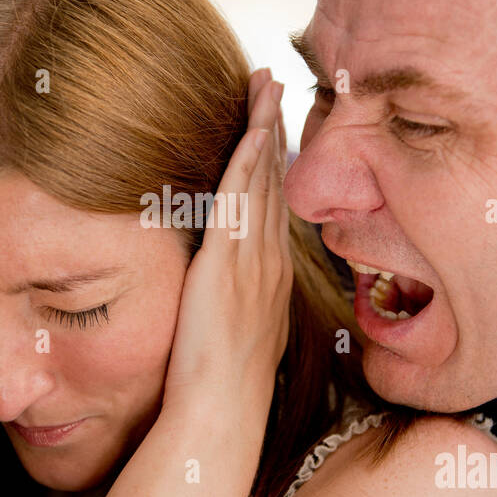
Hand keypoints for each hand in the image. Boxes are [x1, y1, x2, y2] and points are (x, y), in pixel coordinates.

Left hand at [162, 69, 290, 430]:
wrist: (222, 413)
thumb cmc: (224, 387)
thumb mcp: (236, 334)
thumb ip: (235, 302)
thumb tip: (224, 288)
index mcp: (270, 277)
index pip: (273, 206)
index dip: (273, 161)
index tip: (272, 124)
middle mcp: (269, 262)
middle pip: (273, 182)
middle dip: (273, 130)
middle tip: (274, 83)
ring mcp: (253, 261)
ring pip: (260, 182)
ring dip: (263, 131)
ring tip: (264, 87)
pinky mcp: (228, 265)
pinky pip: (240, 202)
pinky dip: (247, 163)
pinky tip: (251, 131)